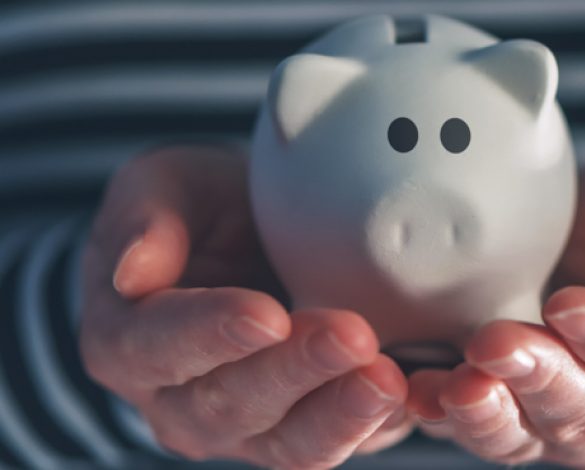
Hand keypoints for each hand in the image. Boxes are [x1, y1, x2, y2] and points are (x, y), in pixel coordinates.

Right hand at [80, 145, 411, 468]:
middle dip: (296, 371)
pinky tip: (410, 396)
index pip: (158, 347)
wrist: (243, 237)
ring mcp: (245, 426)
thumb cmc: (196, 210)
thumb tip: (132, 272)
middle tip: (352, 335)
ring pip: (289, 441)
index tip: (266, 314)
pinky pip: (338, 441)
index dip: (211, 334)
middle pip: (232, 403)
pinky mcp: (303, 427)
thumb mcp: (158, 187)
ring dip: (342, 413)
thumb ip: (142, 220)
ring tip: (389, 378)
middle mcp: (181, 401)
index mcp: (127, 342)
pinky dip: (375, 426)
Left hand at [406, 153, 584, 467]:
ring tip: (457, 385)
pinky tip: (418, 395)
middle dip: (538, 378)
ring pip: (528, 434)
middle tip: (496, 343)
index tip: (571, 307)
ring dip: (490, 413)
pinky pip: (478, 425)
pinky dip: (446, 416)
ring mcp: (560, 417)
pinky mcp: (507, 408)